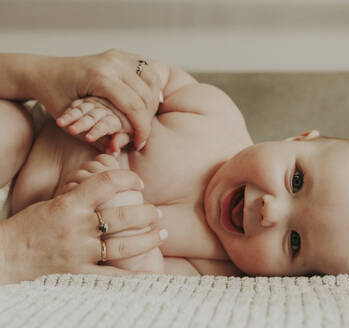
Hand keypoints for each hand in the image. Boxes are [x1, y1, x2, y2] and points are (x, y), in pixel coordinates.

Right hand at [0, 169, 163, 284]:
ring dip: (148, 239)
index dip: (128, 178)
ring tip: (162, 234)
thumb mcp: (53, 203)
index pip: (106, 182)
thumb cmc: (29, 228)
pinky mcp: (78, 273)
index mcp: (69, 204)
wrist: (5, 258)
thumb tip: (109, 182)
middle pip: (123, 216)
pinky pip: (112, 276)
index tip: (139, 181)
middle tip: (157, 212)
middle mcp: (76, 227)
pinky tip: (151, 272)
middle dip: (146, 212)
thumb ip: (81, 196)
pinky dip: (133, 275)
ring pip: (123, 245)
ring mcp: (78, 252)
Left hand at [34, 49, 162, 149]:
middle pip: (146, 95)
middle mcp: (112, 63)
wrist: (44, 71)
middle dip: (148, 118)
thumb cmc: (53, 94)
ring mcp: (117, 56)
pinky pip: (147, 70)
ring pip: (152, 80)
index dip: (142, 129)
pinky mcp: (120, 54)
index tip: (139, 144)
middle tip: (142, 135)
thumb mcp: (70, 120)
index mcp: (100, 77)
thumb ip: (94, 135)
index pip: (134, 106)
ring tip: (145, 119)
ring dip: (153, 102)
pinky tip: (148, 101)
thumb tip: (116, 151)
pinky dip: (151, 87)